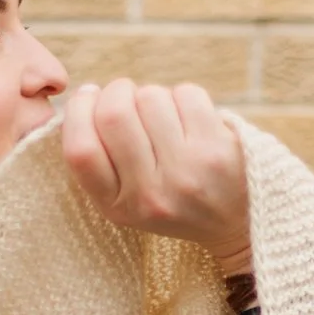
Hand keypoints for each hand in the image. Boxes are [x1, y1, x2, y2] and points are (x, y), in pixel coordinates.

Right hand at [59, 79, 250, 275]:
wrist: (236, 223)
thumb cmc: (172, 198)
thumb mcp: (126, 199)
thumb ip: (100, 159)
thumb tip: (85, 95)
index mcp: (117, 209)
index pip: (81, 151)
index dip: (77, 112)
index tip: (87, 97)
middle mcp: (150, 195)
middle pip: (114, 115)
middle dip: (116, 92)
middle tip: (126, 96)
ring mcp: (186, 172)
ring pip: (150, 98)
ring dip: (153, 95)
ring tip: (163, 116)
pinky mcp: (217, 150)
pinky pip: (185, 94)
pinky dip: (183, 95)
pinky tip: (189, 118)